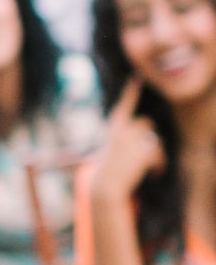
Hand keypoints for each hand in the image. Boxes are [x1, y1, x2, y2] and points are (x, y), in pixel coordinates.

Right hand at [92, 81, 164, 210]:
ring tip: (150, 168)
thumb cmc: (107, 170)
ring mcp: (133, 139)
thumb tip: (149, 137)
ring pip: (155, 140)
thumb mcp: (112, 150)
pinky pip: (159, 154)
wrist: (106, 186)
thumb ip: (126, 139)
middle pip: (145, 124)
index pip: (125, 105)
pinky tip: (154, 173)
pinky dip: (159, 165)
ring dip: (155, 154)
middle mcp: (123, 129)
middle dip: (148, 136)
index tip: (137, 77)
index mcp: (113, 127)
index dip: (131, 90)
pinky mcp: (144, 151)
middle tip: (144, 152)